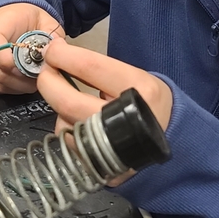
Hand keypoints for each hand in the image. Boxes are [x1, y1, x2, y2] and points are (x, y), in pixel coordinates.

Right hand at [0, 3, 63, 93]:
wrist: (4, 10)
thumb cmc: (24, 17)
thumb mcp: (44, 20)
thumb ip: (52, 37)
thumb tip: (57, 55)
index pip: (4, 62)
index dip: (24, 72)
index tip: (38, 70)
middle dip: (22, 82)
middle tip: (37, 79)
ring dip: (13, 87)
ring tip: (27, 78)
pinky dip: (2, 87)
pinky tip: (13, 78)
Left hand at [38, 39, 172, 180]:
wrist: (173, 139)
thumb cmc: (148, 100)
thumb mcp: (134, 76)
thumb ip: (95, 67)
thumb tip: (55, 52)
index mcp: (138, 91)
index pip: (89, 67)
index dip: (62, 56)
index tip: (49, 50)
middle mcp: (121, 122)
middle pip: (67, 101)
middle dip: (47, 82)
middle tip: (45, 71)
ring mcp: (109, 149)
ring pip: (64, 124)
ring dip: (57, 108)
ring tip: (68, 98)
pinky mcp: (99, 167)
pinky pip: (69, 143)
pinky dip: (67, 128)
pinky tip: (78, 121)